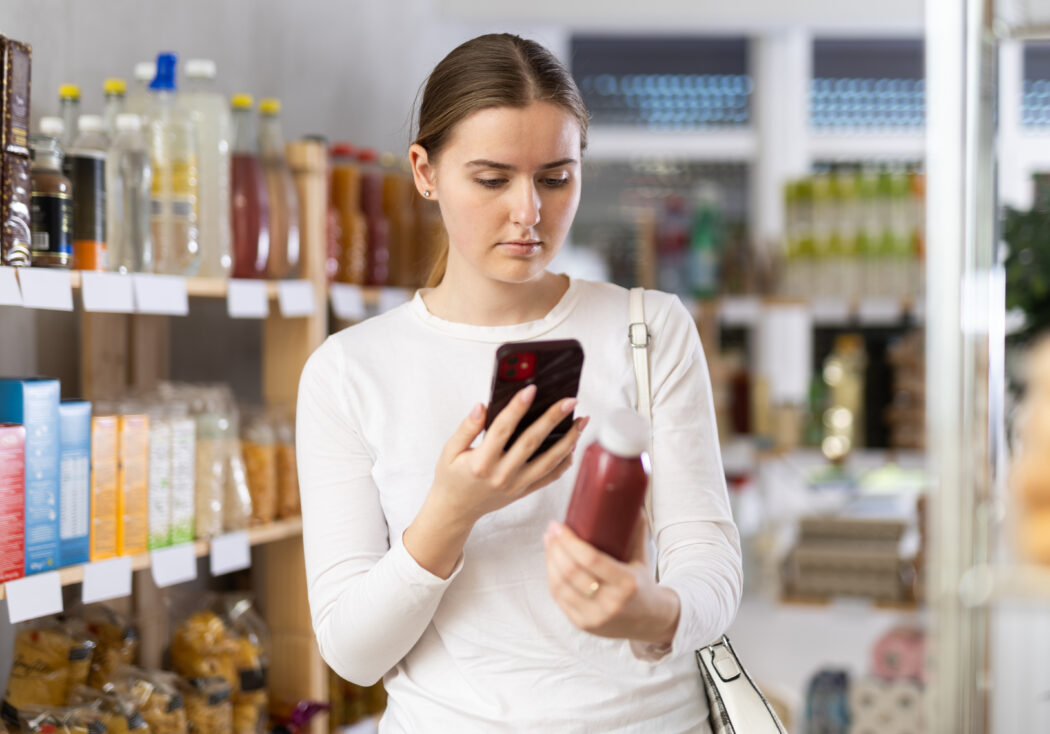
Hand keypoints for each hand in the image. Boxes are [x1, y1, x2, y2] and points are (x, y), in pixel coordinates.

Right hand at [430, 385, 587, 526]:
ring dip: (568, 440)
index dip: (517, 407)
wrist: (455, 511)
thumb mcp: (449, 451)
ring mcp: (515, 485)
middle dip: (553, 419)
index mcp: (481, 462)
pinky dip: (564, 463)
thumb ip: (466, 428)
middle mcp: (501, 474)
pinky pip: (549, 478)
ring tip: (581, 422)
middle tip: (570, 400)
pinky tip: (573, 447)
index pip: (502, 429)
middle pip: (532, 442)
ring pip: (548, 461)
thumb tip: (482, 406)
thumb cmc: (452, 477)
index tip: (531, 389)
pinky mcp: (523, 492)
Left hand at [543, 513, 679, 644]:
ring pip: (561, 586)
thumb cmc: (643, 582)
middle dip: (555, 547)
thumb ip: (634, 530)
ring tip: (549, 543)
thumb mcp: (642, 557)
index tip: (558, 525)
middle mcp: (611, 603)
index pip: (591, 560)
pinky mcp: (584, 625)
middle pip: (572, 572)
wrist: (651, 621)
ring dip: (550, 561)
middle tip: (551, 530)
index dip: (569, 541)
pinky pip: (560, 598)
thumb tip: (631, 498)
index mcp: (627, 583)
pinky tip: (551, 563)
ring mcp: (595, 617)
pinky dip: (552, 578)